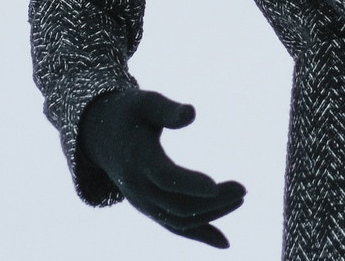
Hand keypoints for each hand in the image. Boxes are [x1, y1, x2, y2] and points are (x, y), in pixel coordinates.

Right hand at [77, 88, 245, 247]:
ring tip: (240, 200)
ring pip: (178, 220)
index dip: (189, 183)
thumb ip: (168, 110)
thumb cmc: (130, 113)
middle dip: (212, 201)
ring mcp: (142, 202)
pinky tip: (224, 243)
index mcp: (138, 159)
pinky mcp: (148, 208)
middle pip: (177, 204)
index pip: (165, 177)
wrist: (101, 136)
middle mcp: (138, 186)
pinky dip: (198, 235)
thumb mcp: (145, 102)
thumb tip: (192, 113)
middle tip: (243, 189)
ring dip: (211, 215)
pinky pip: (173, 227)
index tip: (214, 186)